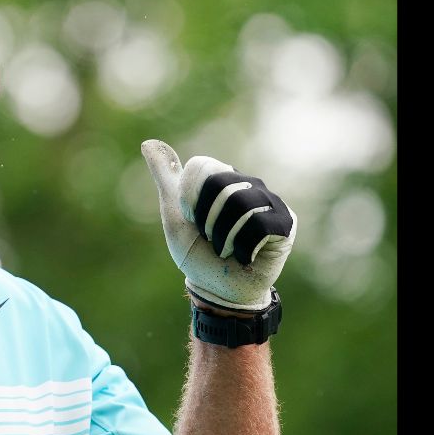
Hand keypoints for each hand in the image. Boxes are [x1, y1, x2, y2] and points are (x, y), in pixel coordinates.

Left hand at [140, 139, 296, 310]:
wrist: (219, 291)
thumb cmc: (197, 253)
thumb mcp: (174, 214)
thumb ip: (165, 177)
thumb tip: (147, 143)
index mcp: (221, 176)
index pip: (201, 168)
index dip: (190, 198)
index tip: (191, 218)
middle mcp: (247, 183)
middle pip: (221, 184)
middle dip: (206, 219)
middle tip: (210, 237)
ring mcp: (269, 201)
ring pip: (241, 204)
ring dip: (224, 236)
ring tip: (226, 248)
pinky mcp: (286, 223)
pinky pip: (261, 225)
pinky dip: (243, 247)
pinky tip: (245, 256)